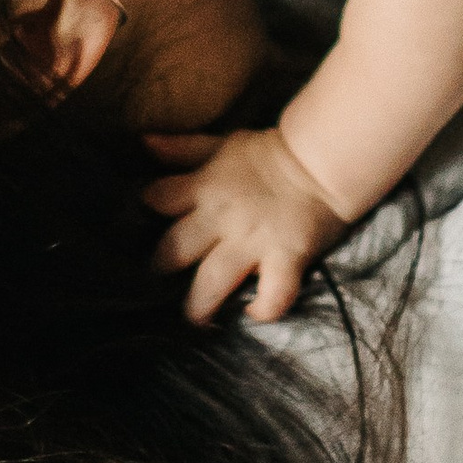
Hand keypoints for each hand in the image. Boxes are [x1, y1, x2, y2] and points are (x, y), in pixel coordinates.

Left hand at [143, 126, 348, 324]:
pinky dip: (264, 309)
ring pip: (212, 282)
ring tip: (195, 319)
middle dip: (161, 267)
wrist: (324, 161)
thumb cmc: (271, 152)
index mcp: (204, 187)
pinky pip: (273, 295)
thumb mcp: (223, 144)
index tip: (138, 221)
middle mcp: (221, 218)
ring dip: (199, 306)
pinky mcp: (285, 259)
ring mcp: (252, 243)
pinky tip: (254, 313)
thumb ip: (184, 149)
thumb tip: (144, 143)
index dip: (146, 208)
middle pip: (175, 249)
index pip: (158, 198)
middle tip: (156, 280)